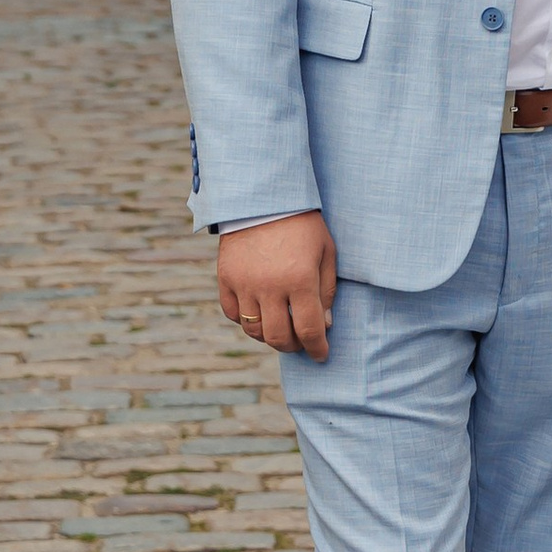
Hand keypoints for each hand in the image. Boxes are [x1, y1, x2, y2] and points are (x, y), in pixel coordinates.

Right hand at [217, 214, 338, 360]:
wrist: (263, 196)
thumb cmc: (303, 224)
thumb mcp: (326, 252)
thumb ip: (326, 291)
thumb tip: (324, 326)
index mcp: (300, 279)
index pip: (309, 330)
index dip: (317, 348)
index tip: (321, 355)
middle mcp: (270, 286)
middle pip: (279, 338)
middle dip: (294, 346)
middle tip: (302, 342)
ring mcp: (244, 283)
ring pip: (254, 330)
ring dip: (269, 336)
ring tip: (280, 328)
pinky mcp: (225, 277)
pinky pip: (232, 314)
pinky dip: (245, 320)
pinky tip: (259, 313)